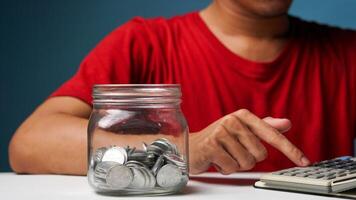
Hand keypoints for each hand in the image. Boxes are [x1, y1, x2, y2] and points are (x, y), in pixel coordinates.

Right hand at [189, 109, 309, 173]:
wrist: (190, 146)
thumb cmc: (218, 139)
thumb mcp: (241, 130)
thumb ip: (265, 126)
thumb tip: (287, 123)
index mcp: (243, 116)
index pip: (273, 135)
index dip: (290, 149)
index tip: (305, 161)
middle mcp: (234, 120)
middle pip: (260, 154)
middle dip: (247, 159)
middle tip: (232, 151)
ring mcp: (222, 132)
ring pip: (246, 163)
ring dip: (235, 164)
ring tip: (223, 155)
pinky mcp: (212, 145)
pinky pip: (232, 167)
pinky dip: (225, 168)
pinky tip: (215, 160)